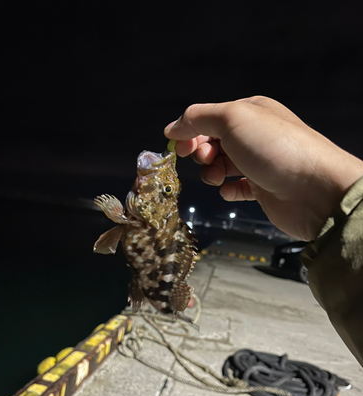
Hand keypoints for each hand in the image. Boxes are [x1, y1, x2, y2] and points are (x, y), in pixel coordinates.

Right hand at [164, 96, 362, 239]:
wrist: (314, 190)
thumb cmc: (275, 148)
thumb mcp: (232, 119)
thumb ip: (198, 119)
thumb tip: (172, 127)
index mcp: (250, 112)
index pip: (210, 118)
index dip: (192, 131)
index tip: (181, 148)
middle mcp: (255, 136)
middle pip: (214, 142)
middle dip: (203, 152)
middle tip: (208, 160)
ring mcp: (260, 163)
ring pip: (223, 166)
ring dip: (213, 173)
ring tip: (219, 178)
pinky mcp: (263, 189)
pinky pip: (237, 188)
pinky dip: (228, 190)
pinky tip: (230, 191)